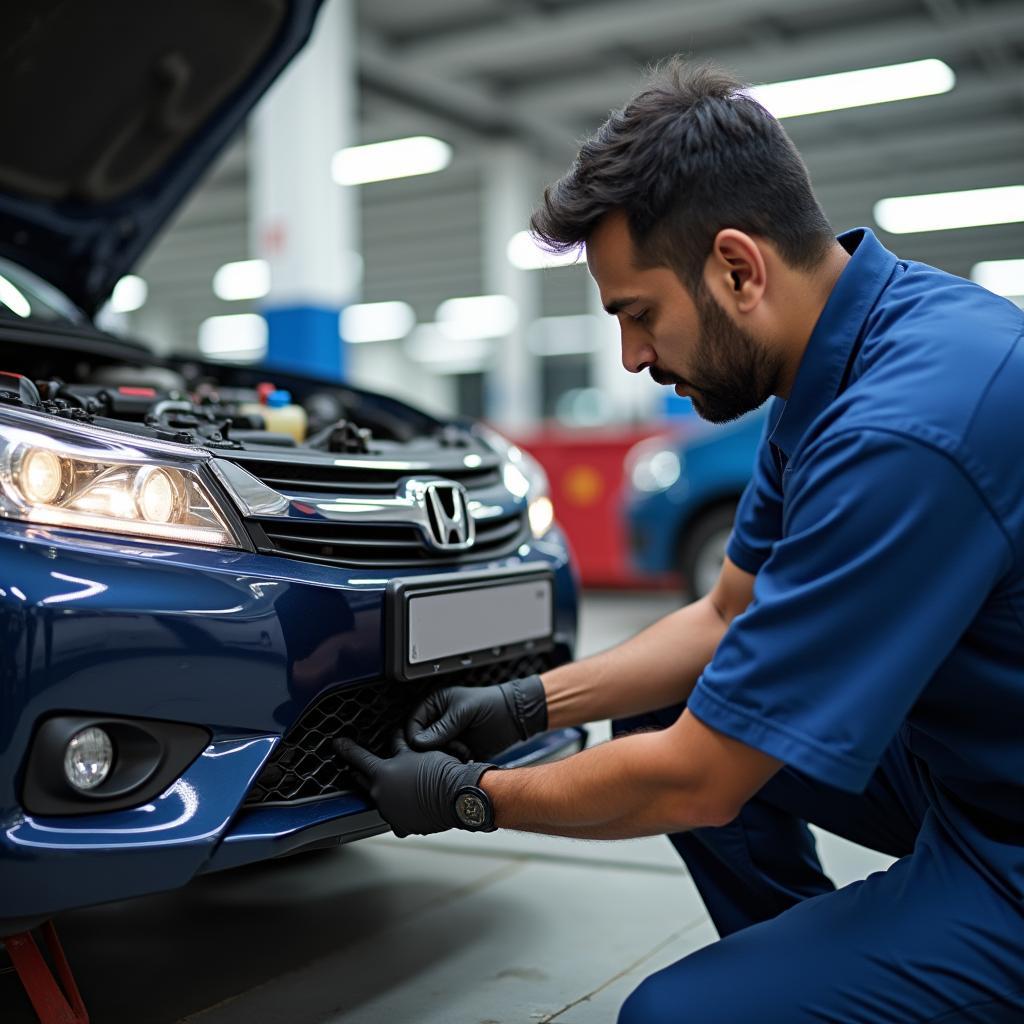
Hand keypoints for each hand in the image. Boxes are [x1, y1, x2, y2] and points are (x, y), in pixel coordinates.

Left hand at [333, 733, 493, 836]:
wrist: (459, 796)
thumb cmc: (440, 772)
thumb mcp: (418, 752)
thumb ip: (400, 748)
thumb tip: (395, 739)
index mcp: (382, 775)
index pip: (358, 758)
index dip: (346, 749)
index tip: (337, 744)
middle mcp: (381, 796)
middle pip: (365, 780)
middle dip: (365, 771)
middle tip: (364, 764)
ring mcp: (390, 813)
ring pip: (383, 798)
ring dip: (388, 790)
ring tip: (404, 782)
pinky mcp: (403, 826)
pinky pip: (397, 815)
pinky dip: (402, 807)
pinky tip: (414, 801)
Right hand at [405, 675, 547, 759]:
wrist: (514, 718)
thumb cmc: (491, 705)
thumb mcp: (464, 711)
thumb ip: (442, 727)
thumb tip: (418, 742)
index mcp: (435, 706)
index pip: (412, 724)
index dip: (415, 736)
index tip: (424, 746)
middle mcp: (437, 723)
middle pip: (419, 743)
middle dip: (432, 749)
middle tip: (450, 747)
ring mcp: (447, 739)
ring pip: (431, 755)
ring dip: (444, 756)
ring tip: (462, 750)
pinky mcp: (457, 752)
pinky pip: (445, 762)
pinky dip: (453, 763)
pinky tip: (467, 756)